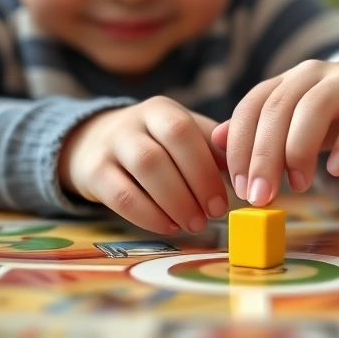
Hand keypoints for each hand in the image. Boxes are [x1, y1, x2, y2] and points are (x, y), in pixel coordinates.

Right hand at [58, 96, 227, 233]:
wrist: (95, 141)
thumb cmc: (154, 143)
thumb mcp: (182, 135)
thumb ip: (213, 148)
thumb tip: (246, 168)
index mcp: (161, 110)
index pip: (184, 132)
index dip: (205, 169)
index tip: (222, 201)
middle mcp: (133, 122)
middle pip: (163, 152)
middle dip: (192, 188)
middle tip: (211, 216)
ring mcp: (109, 145)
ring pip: (143, 170)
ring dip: (173, 202)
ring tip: (193, 224)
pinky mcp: (92, 172)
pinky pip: (120, 196)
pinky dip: (147, 215)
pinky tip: (167, 226)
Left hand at [212, 60, 338, 205]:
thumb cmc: (337, 120)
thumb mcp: (295, 127)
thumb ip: (259, 133)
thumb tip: (218, 141)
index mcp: (287, 82)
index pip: (252, 106)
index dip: (240, 146)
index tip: (239, 187)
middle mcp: (314, 74)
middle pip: (279, 107)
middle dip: (264, 155)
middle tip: (260, 197)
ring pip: (316, 106)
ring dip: (300, 149)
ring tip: (298, 186)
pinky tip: (337, 170)